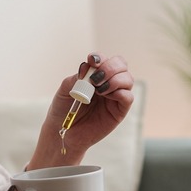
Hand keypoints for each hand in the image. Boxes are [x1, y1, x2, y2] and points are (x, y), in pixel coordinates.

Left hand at [28, 52, 133, 168]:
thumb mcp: (65, 90)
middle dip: (110, 67)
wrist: (62, 132)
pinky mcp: (119, 111)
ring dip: (114, 80)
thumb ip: (76, 78)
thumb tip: (87, 67)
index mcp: (94, 75)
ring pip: (128, 79)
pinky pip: (128, 97)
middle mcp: (107, 83)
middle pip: (121, 65)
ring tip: (98, 90)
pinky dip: (120, 93)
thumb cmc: (62, 110)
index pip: (105, 59)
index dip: (100, 58)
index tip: (91, 61)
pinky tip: (106, 96)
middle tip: (95, 79)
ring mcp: (115, 96)